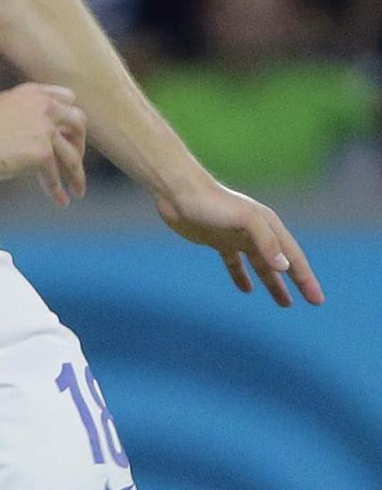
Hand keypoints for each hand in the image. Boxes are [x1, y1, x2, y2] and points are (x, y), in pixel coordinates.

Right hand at [0, 83, 86, 205]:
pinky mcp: (42, 153)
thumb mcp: (5, 106)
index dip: (70, 117)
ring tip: (77, 191)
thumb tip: (34, 135)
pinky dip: (58, 190)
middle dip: (79, 144)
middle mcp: (46, 107)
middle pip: (78, 124)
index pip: (67, 98)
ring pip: (72, 155)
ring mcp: (46, 130)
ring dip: (77, 176)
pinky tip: (60, 200)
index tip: (69, 133)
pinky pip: (55, 176)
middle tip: (74, 161)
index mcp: (35, 93)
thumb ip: (26, 113)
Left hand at [156, 181, 324, 307]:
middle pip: (280, 261)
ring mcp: (236, 236)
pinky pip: (234, 263)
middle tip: (312, 302)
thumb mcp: (244, 218)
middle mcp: (254, 230)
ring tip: (285, 303)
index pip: (293, 255)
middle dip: (297, 281)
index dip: (307, 278)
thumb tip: (285, 266)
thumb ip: (265, 240)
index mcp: (266, 224)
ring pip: (260, 264)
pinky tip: (246, 290)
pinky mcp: (217, 240)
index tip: (318, 300)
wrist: (177, 192)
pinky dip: (241, 276)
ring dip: (273, 282)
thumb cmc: (212, 202)